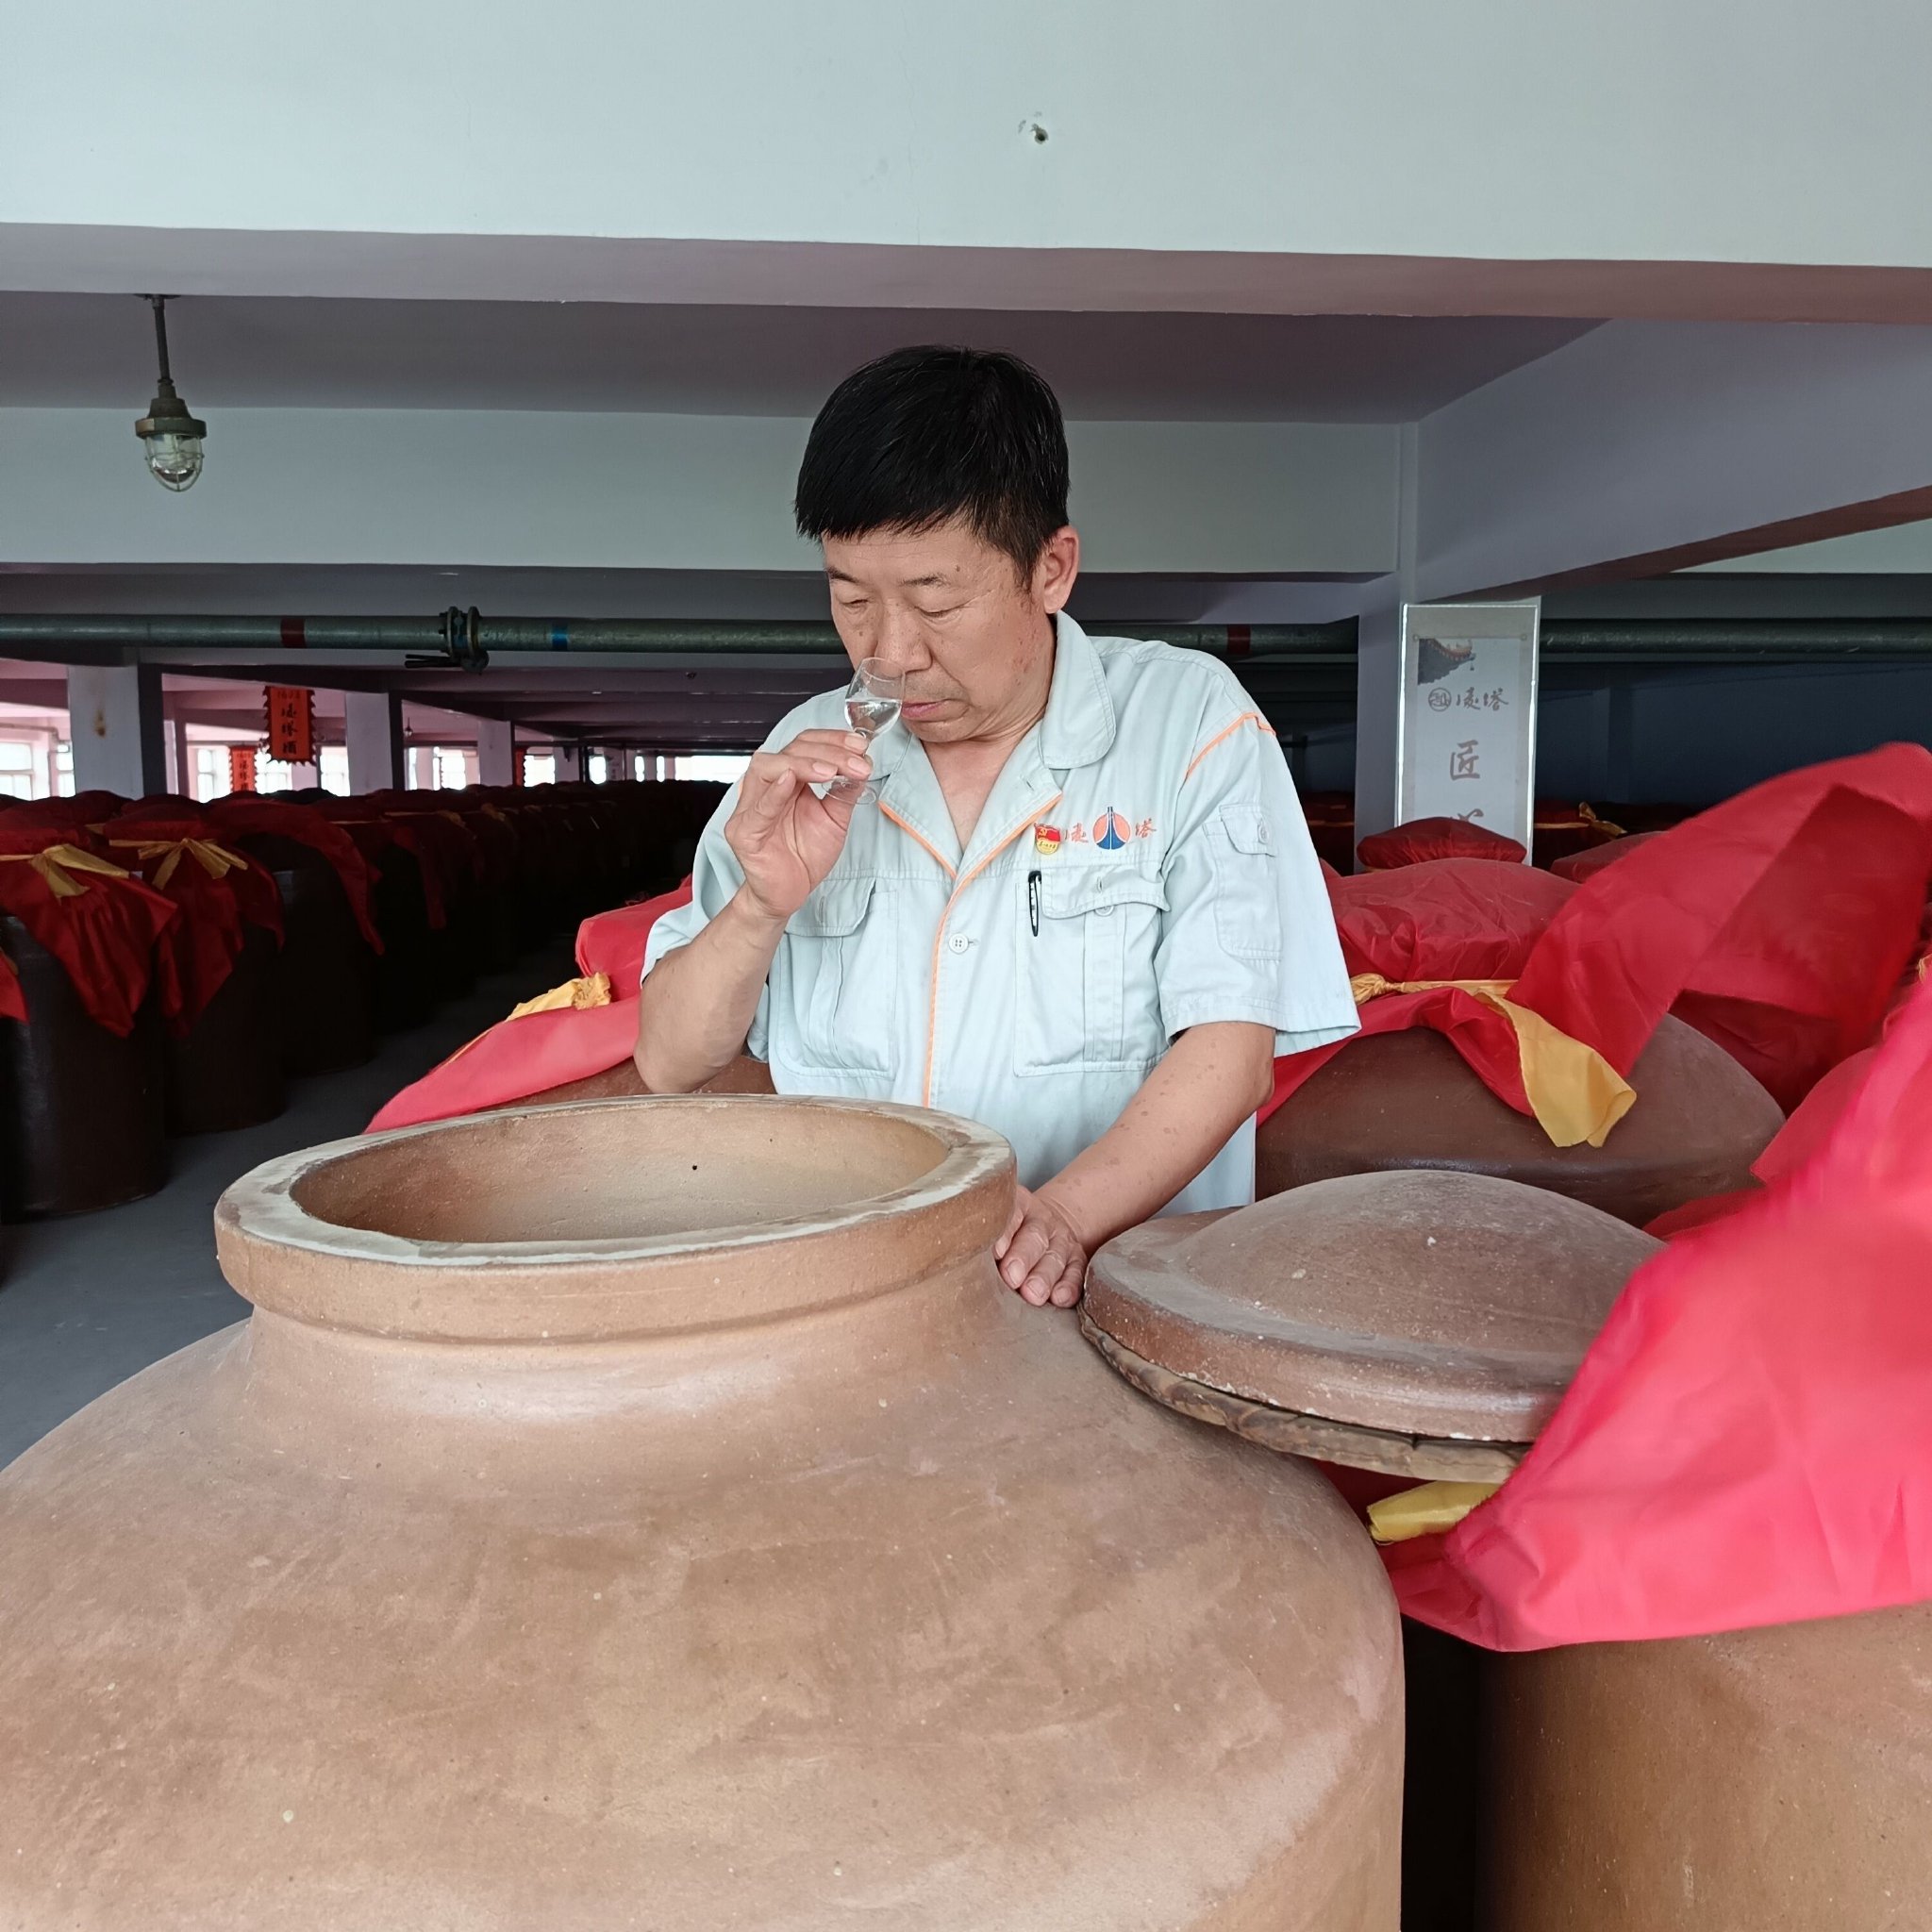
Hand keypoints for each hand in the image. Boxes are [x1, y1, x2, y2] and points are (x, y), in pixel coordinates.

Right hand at [725, 730, 873, 920]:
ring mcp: (749, 808)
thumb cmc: (804, 856)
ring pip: (768, 768)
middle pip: (788, 752)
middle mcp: (764, 787)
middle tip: (856, 763)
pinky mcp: (743, 833)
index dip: (831, 741)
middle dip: (826, 752)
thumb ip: (844, 792)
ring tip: (831, 771)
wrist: (788, 895)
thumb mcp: (834, 819)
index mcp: (784, 780)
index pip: (803, 746)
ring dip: (803, 764)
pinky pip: (757, 809)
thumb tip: (861, 765)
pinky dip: (774, 792)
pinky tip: (791, 781)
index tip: (860, 745)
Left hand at [995, 1186, 1089, 1308]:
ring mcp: (1062, 1240)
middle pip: (1034, 1237)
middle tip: (1012, 1278)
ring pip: (1054, 1257)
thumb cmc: (1008, 1234)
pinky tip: (1059, 1298)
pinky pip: (1075, 1272)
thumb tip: (967, 1267)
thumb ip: (984, 1240)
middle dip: (1022, 1258)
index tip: (995, 1252)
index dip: (1003, 1233)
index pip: (1011, 1214)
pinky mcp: (1077, 1259)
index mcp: (1018, 1205)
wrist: (1048, 1226)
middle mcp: (1042, 1220)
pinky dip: (1068, 1286)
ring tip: (1032, 1294)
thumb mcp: (996, 1224)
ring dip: (1043, 1277)